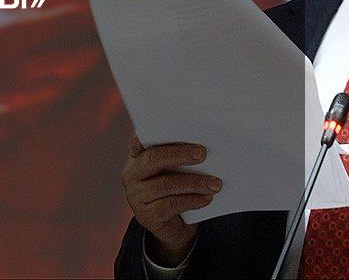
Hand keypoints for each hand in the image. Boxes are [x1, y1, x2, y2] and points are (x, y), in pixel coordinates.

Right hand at [122, 136, 220, 266]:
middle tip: (203, 153)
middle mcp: (132, 174)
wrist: (174, 225)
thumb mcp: (177, 170)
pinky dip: (192, 200)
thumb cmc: (178, 189)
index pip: (141, 139)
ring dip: (194, 182)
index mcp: (138, 157)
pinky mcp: (146, 216)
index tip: (172, 123)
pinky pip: (170, 205)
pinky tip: (207, 198)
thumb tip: (205, 143)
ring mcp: (136, 196)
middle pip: (153, 158)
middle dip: (180, 154)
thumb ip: (181, 155)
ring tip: (215, 183)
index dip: (152, 130)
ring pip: (165, 184)